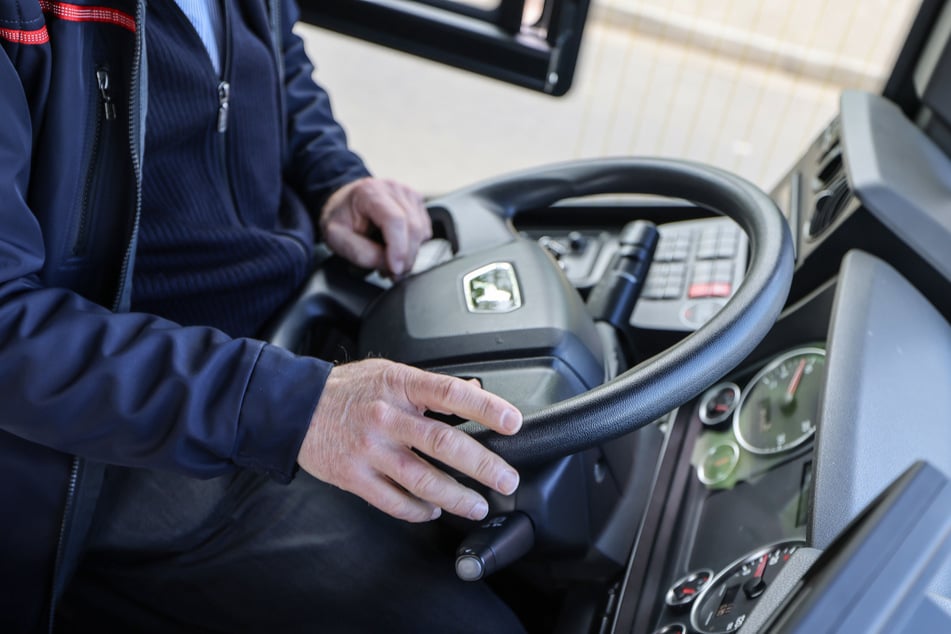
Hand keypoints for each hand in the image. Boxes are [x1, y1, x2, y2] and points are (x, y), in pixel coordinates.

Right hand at [298, 359, 521, 522]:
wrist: (293, 407)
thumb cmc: (346, 389)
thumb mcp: (388, 372)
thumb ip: (428, 385)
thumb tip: (472, 388)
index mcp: (399, 384)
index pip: (451, 393)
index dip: (486, 408)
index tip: (513, 422)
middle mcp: (386, 416)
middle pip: (443, 442)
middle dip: (482, 465)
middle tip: (506, 479)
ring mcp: (369, 448)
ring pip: (421, 479)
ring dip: (456, 497)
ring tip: (478, 505)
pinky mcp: (354, 476)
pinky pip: (393, 500)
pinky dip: (418, 510)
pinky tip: (434, 511)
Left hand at [319, 177, 431, 276]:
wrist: (345, 203)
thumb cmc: (341, 218)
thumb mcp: (336, 238)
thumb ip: (361, 253)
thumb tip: (388, 264)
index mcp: (370, 193)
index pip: (395, 220)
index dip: (399, 248)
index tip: (395, 269)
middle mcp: (393, 189)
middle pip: (413, 227)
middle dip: (406, 258)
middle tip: (392, 274)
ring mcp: (408, 194)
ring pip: (421, 232)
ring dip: (410, 254)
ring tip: (391, 262)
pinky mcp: (417, 203)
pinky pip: (424, 231)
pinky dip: (414, 246)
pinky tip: (397, 248)